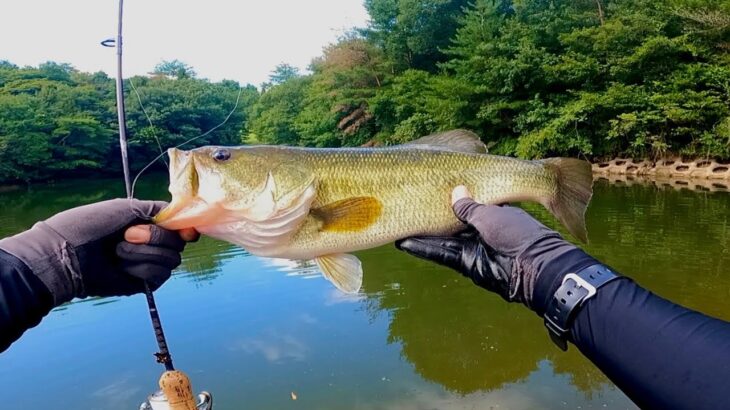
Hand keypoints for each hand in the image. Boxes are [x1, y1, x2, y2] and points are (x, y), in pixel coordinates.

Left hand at [0, 199, 197, 304]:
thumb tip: (187, 222)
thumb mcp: (126, 207)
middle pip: (178, 242)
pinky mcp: (144, 283)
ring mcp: (148, 263)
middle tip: (127, 235)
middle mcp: (151, 242)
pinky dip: (141, 269)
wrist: (68, 255)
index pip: (179, 225)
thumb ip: (158, 210)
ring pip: (171, 260)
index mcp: (148, 222)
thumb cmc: (90, 226)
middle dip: (155, 237)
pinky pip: (159, 275)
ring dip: (144, 253)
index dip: (185, 228)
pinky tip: (122, 267)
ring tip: (117, 252)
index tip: (185, 231)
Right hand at [396, 186, 593, 311]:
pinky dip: (425, 249)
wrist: (533, 268)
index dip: (449, 198)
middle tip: (407, 207)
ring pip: (443, 239)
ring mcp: (472, 247)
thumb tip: (455, 191)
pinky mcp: (465, 264)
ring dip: (422, 234)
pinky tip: (405, 243)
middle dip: (431, 216)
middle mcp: (481, 229)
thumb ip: (469, 206)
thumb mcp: (490, 214)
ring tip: (399, 224)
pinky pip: (442, 254)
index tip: (429, 191)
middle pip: (451, 222)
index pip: (466, 203)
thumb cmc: (517, 233)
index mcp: (492, 212)